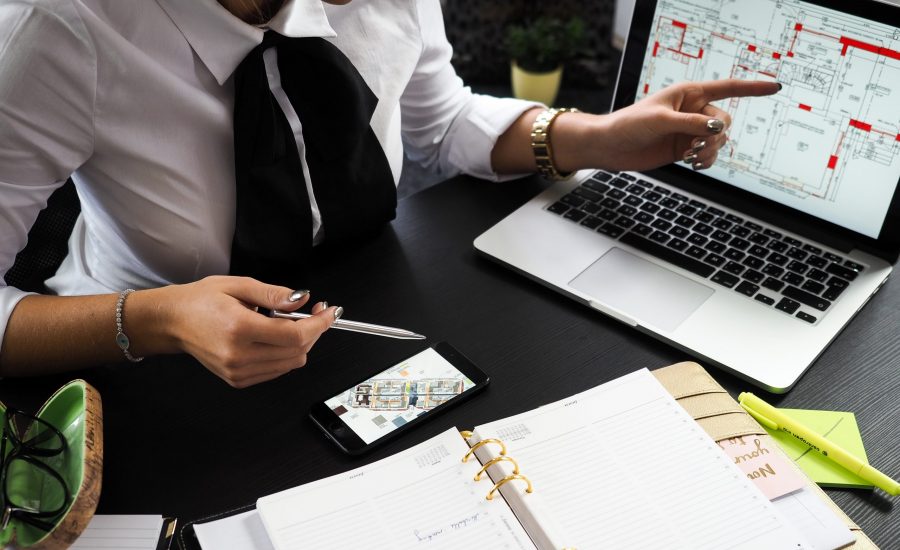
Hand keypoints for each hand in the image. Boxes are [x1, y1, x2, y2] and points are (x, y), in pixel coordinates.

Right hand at [153, 276, 338, 387]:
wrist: (173, 322)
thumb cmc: (201, 301)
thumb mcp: (239, 285)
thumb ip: (274, 294)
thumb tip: (302, 299)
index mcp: (239, 328)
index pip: (295, 335)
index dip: (319, 324)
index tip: (330, 312)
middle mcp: (239, 355)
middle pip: (297, 351)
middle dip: (314, 331)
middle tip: (314, 312)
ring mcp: (238, 371)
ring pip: (291, 363)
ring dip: (300, 343)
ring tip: (288, 323)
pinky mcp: (238, 380)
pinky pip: (277, 370)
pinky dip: (285, 354)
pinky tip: (274, 337)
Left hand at [587, 79, 780, 171]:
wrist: (611, 147)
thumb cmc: (630, 124)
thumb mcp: (661, 121)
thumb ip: (691, 124)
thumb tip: (718, 128)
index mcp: (689, 93)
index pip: (728, 88)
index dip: (753, 88)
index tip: (776, 87)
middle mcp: (693, 110)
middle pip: (725, 121)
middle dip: (715, 136)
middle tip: (694, 148)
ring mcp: (690, 131)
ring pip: (719, 141)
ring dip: (709, 151)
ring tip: (689, 157)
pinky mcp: (685, 148)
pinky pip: (709, 155)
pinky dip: (707, 161)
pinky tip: (695, 165)